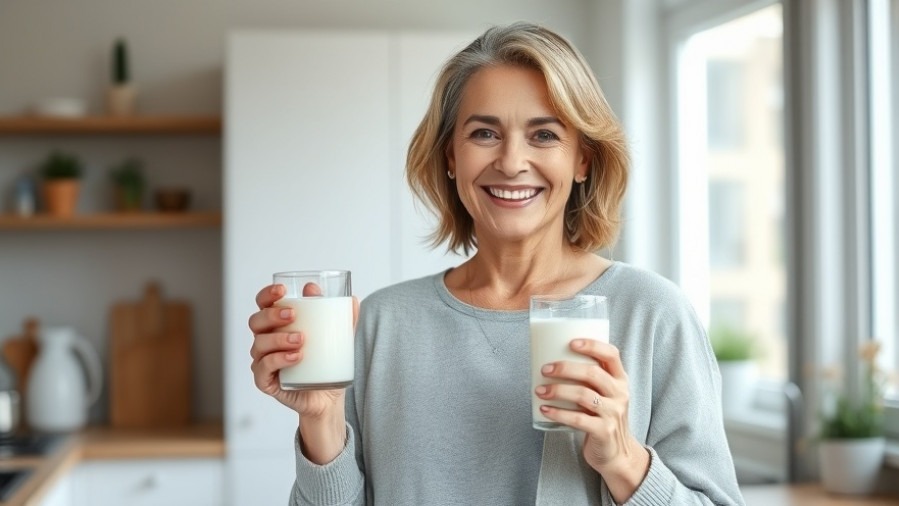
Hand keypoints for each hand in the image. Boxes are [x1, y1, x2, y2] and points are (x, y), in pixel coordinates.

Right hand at [248, 282, 359, 417]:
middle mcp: (265, 341)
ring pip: (259, 344)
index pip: (263, 304)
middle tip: (292, 315)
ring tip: (301, 339)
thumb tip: (352, 299)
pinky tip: (295, 357)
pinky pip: (263, 369)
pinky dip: (278, 360)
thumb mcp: (338, 339)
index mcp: (277, 325)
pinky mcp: (266, 382)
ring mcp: (263, 362)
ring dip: (278, 338)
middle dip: (271, 315)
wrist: (327, 397)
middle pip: (256, 322)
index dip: (267, 295)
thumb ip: (344, 319)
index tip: (283, 290)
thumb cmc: (326, 364)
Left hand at [535, 339, 648, 501]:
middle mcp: (620, 394)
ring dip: (558, 390)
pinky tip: (544, 409)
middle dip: (565, 368)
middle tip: (545, 369)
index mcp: (620, 379)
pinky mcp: (603, 431)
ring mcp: (613, 413)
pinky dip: (558, 413)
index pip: (611, 354)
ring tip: (540, 390)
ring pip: (583, 395)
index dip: (592, 345)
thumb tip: (551, 358)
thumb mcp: (604, 393)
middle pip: (593, 374)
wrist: (616, 452)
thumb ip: (589, 378)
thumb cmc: (602, 416)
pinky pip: (578, 419)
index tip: (570, 343)